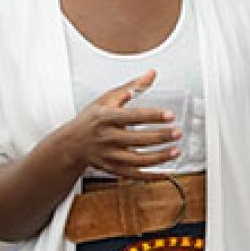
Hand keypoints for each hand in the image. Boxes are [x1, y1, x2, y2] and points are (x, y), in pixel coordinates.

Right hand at [58, 70, 182, 179]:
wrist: (72, 143)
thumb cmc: (92, 119)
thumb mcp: (108, 98)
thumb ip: (132, 87)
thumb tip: (151, 74)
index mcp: (107, 117)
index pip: (133, 116)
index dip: (152, 116)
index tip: (170, 115)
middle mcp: (108, 137)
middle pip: (137, 139)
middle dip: (160, 136)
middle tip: (177, 132)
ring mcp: (110, 155)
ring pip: (137, 160)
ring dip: (159, 157)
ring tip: (175, 151)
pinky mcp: (113, 168)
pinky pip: (135, 175)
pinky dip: (151, 176)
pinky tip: (166, 172)